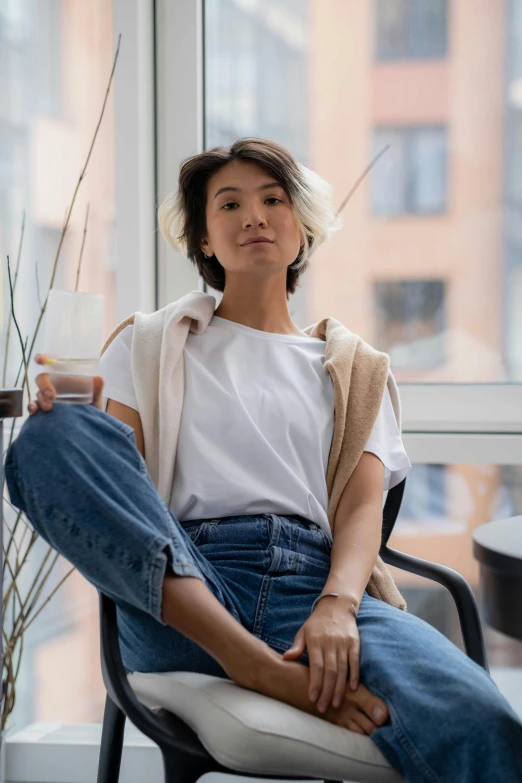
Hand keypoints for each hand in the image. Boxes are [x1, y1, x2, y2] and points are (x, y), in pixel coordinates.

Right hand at [28, 354, 104, 414]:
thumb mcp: (96, 396)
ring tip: (49, 408)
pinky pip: (33, 406)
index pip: (51, 363)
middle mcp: (54, 384)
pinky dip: (32, 407)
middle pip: (42, 378)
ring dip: (40, 399)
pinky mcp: (43, 409)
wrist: (89, 426)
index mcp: (65, 376)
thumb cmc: (92, 406)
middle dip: (44, 385)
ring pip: (38, 393)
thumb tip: (99, 378)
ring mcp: (47, 397)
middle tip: (52, 395)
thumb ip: (97, 388)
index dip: (43, 358)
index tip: (41, 360)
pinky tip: (35, 411)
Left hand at [282, 595, 359, 713]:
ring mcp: (343, 642)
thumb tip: (285, 659)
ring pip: (342, 669)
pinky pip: (355, 661)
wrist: (337, 605)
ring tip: (335, 703)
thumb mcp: (303, 631)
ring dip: (339, 688)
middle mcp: (330, 642)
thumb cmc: (317, 623)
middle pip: (330, 671)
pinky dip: (355, 675)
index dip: (315, 683)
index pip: (316, 666)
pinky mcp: (355, 642)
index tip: (313, 698)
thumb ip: (296, 646)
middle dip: (326, 691)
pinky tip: (352, 689)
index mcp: (315, 640)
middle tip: (323, 708)